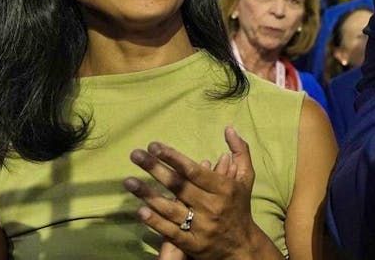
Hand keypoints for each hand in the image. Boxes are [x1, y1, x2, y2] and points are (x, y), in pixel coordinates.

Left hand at [125, 126, 282, 259]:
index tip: (155, 146)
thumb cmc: (239, 206)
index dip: (174, 158)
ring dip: (148, 194)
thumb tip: (229, 128)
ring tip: (128, 181)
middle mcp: (211, 206)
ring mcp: (201, 226)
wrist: (242, 245)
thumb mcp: (246, 178)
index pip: (194, 171)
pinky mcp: (192, 244)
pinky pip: (171, 231)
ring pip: (171, 209)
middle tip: (135, 155)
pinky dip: (155, 222)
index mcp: (223, 188)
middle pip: (179, 186)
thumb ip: (240, 152)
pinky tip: (140, 210)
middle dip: (155, 169)